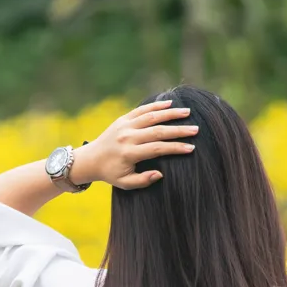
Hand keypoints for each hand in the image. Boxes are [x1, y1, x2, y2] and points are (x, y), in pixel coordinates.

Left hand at [71, 100, 198, 189]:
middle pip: (157, 131)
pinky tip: (170, 103)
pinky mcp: (123, 119)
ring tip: (187, 112)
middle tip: (195, 129)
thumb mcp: (125, 183)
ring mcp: (125, 126)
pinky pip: (141, 110)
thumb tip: (160, 174)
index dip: (175, 148)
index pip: (157, 148)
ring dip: (170, 113)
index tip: (191, 148)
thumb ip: (143, 180)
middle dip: (178, 130)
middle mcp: (127, 137)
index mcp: (129, 153)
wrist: (91, 159)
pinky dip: (155, 106)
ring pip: (151, 117)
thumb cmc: (111, 173)